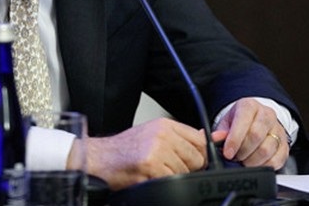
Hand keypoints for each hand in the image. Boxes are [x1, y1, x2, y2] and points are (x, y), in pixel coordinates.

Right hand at [86, 118, 207, 189]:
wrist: (97, 158)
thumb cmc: (123, 150)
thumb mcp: (153, 135)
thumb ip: (181, 137)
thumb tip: (211, 137)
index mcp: (165, 125)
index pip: (200, 141)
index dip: (198, 156)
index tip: (189, 162)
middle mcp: (162, 134)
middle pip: (197, 158)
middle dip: (187, 169)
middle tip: (167, 169)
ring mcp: (157, 149)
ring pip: (185, 172)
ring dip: (172, 178)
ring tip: (154, 173)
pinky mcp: (150, 166)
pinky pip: (172, 181)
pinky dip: (162, 184)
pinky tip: (149, 178)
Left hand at [211, 98, 288, 168]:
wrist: (255, 122)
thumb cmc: (239, 123)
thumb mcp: (226, 123)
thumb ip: (220, 132)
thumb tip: (215, 139)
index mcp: (249, 106)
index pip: (244, 121)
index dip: (235, 139)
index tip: (228, 153)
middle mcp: (267, 114)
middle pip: (256, 136)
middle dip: (242, 151)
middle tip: (234, 157)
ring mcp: (278, 129)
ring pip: (266, 149)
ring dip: (252, 160)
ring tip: (243, 160)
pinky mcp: (285, 144)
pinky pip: (277, 159)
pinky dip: (264, 166)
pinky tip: (255, 164)